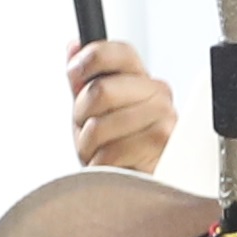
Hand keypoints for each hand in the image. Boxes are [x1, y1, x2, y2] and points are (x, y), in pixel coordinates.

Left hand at [67, 40, 179, 178]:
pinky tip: (113, 167)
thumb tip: (74, 46)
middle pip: (100, 90)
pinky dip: (101, 165)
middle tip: (89, 130)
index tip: (75, 73)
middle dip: (82, 116)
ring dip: (89, 146)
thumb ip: (84, 78)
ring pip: (100, 125)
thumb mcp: (94, 111)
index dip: (90, 59)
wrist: (139, 189)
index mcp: (142, 81)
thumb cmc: (119, 150)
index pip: (119, 52)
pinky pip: (109, 153)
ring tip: (102, 152)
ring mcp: (162, 120)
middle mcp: (158, 96)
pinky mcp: (159, 147)